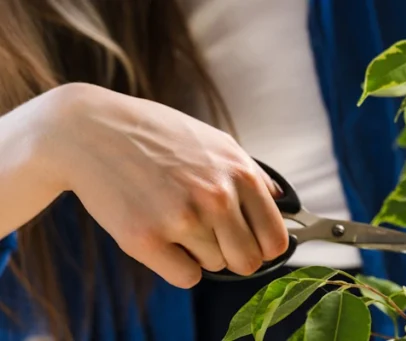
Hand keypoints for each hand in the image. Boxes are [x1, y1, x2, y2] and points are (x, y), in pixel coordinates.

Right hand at [35, 83, 287, 287]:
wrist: (90, 131)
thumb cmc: (156, 136)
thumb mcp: (216, 142)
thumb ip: (252, 175)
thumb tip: (281, 204)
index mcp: (239, 173)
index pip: (275, 239)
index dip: (264, 247)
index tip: (250, 243)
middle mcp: (216, 197)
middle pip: (248, 261)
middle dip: (234, 255)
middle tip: (212, 238)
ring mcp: (182, 219)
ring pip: (215, 266)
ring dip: (200, 252)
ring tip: (174, 219)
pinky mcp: (146, 240)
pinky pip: (185, 277)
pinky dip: (177, 265)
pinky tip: (162, 237)